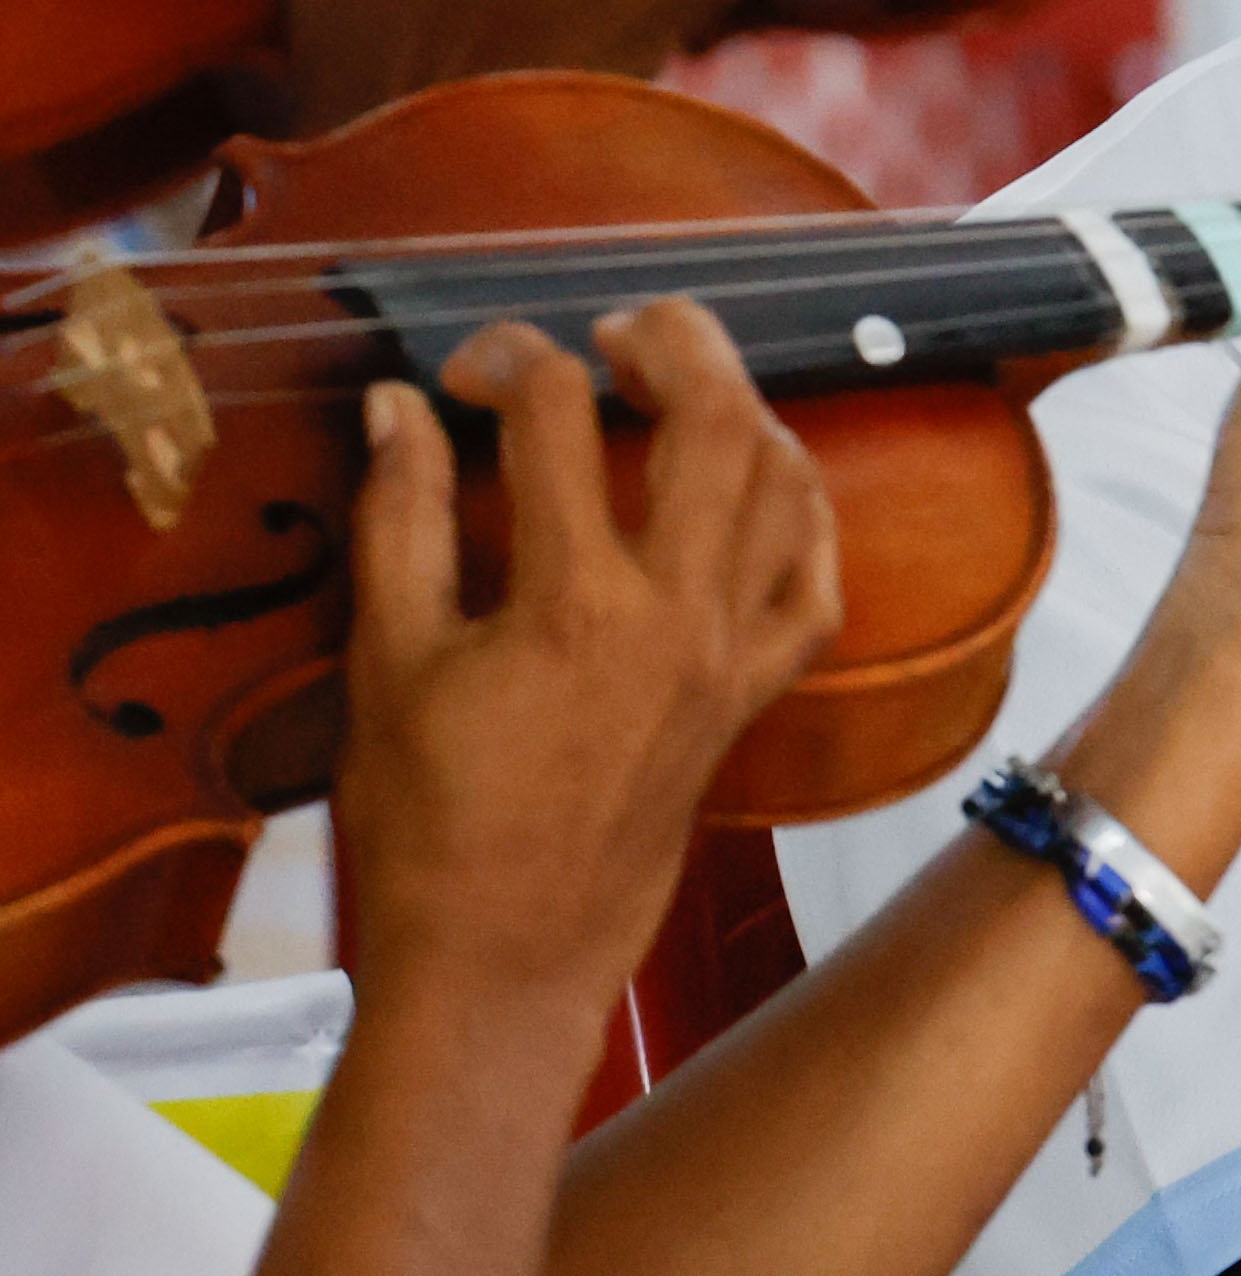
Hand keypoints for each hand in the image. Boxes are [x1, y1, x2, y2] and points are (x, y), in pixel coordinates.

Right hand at [338, 302, 840, 1017]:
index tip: (465, 365)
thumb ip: (400, 520)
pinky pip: (817, 586)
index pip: (559, 417)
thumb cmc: (429, 822)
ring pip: (786, 489)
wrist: (505, 951)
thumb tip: (395, 406)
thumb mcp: (388, 661)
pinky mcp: (753, 696)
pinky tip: (771, 482)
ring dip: (748, 412)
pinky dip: (806, 516)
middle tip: (619, 324)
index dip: (509, 359)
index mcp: (572, 601)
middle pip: (718, 423)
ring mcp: (730, 655)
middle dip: (677, 342)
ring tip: (687, 383)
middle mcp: (676, 614)